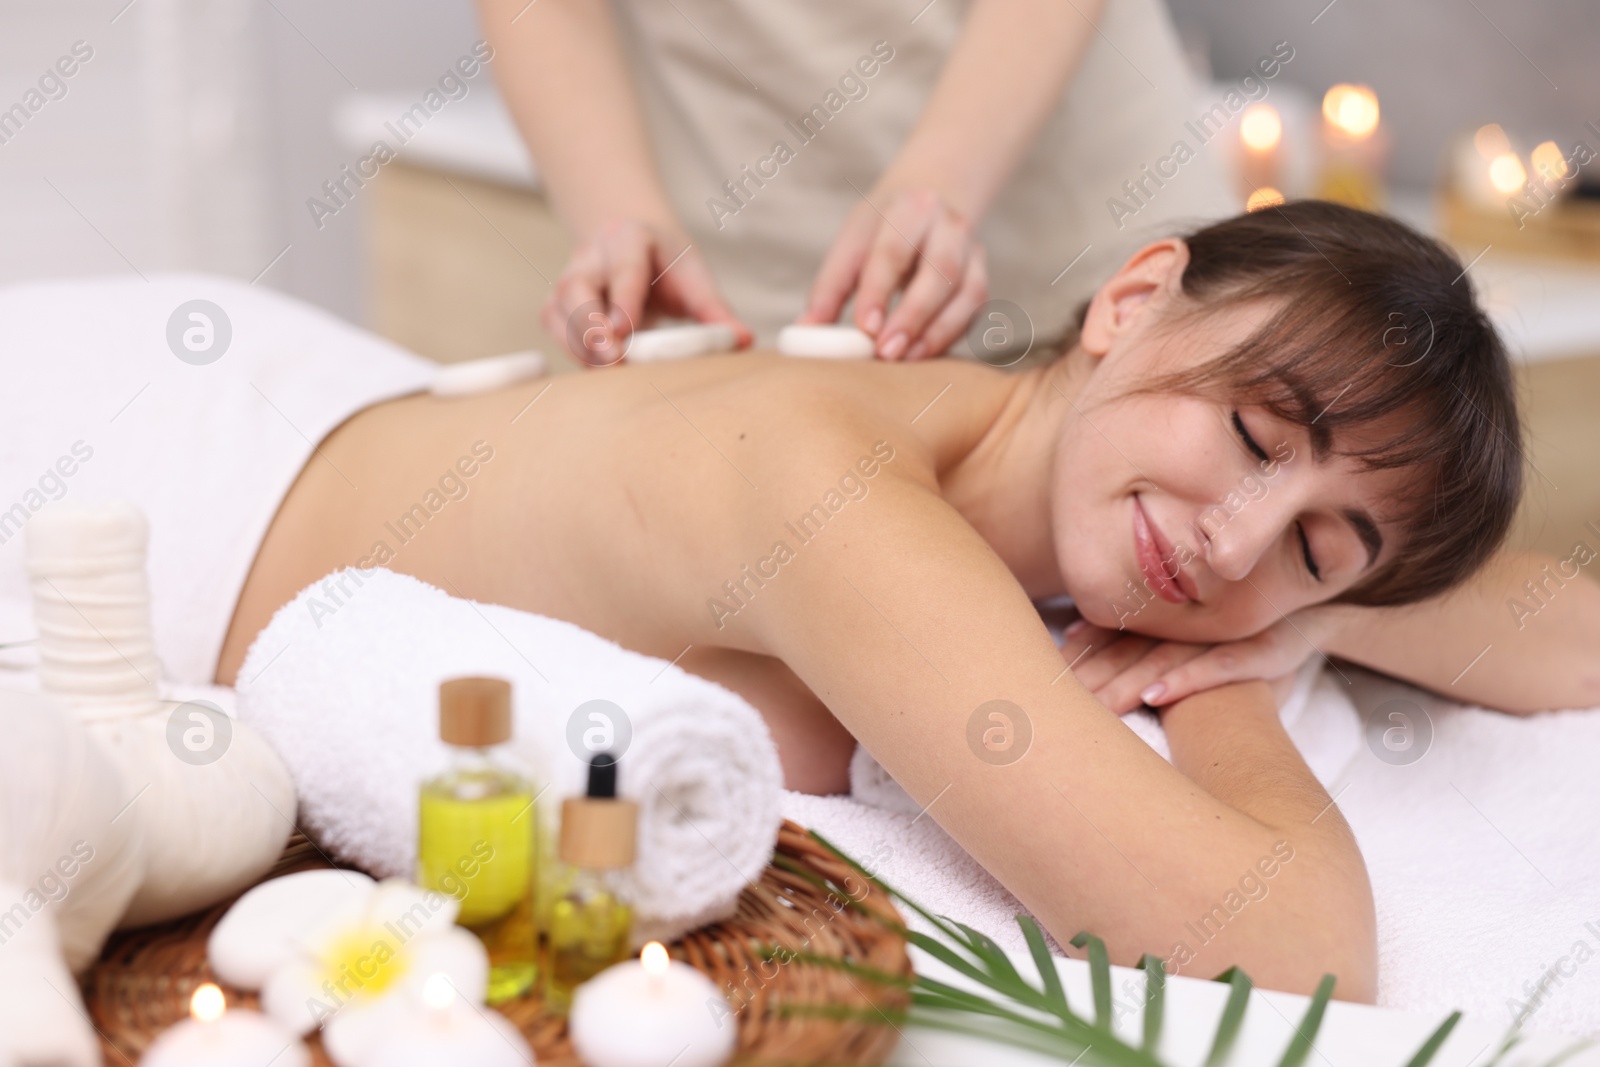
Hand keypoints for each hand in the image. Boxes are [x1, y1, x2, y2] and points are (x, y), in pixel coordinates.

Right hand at [543, 219, 750, 365]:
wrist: (634, 249)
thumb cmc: (669, 268)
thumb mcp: (695, 280)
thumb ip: (715, 311)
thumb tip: (744, 340)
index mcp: (629, 238)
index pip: (624, 268)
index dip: (623, 299)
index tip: (625, 332)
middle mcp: (592, 254)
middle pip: (576, 286)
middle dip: (589, 325)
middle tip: (612, 360)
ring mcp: (570, 275)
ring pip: (558, 308)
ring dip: (578, 344)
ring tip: (606, 371)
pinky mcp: (558, 300)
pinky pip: (553, 324)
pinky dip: (571, 349)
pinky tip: (596, 367)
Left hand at [798, 188, 987, 360]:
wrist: (932, 196)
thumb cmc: (882, 229)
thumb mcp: (853, 243)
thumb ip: (830, 287)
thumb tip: (806, 332)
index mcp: (906, 208)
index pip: (892, 251)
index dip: (878, 291)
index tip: (865, 328)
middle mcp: (944, 223)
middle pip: (938, 269)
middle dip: (912, 315)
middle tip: (886, 352)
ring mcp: (970, 245)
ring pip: (965, 291)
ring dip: (936, 330)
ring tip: (905, 358)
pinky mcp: (981, 270)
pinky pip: (974, 307)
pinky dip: (950, 333)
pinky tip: (924, 351)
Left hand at [1058, 609, 1336, 714]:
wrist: (1317, 615)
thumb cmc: (1235, 631)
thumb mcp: (1182, 632)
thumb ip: (1131, 634)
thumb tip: (1069, 636)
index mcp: (1173, 610)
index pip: (1119, 630)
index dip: (1085, 650)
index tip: (1051, 670)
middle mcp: (1200, 615)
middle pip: (1137, 645)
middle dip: (1097, 674)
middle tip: (1058, 700)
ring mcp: (1235, 628)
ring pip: (1172, 655)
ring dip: (1131, 680)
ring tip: (1097, 703)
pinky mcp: (1270, 648)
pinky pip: (1227, 664)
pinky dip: (1189, 678)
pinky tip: (1155, 696)